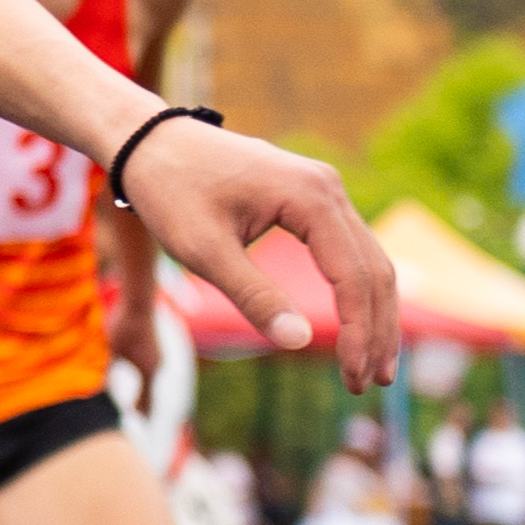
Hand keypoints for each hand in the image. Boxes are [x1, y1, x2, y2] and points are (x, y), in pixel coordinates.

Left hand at [115, 120, 403, 387]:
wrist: (149, 140)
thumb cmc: (169, 190)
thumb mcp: (203, 250)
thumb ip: (253, 295)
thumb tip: (299, 341)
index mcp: (311, 198)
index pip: (354, 277)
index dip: (359, 332)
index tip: (352, 378)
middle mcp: (328, 188)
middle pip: (374, 270)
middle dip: (376, 331)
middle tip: (368, 384)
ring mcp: (323, 189)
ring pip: (368, 259)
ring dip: (374, 314)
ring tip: (372, 366)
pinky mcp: (311, 197)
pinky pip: (348, 248)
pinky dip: (356, 289)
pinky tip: (355, 324)